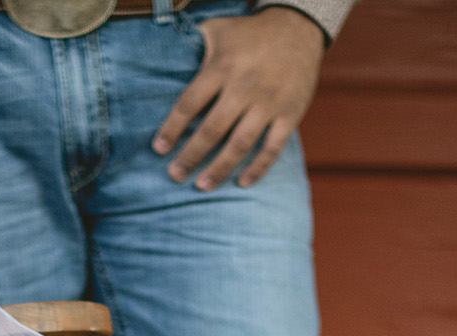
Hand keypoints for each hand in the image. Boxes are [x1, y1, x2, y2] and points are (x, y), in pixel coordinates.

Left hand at [153, 6, 324, 189]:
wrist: (298, 28)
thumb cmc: (249, 34)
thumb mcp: (218, 28)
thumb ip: (192, 45)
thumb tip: (162, 62)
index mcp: (222, 67)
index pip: (189, 103)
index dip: (172, 129)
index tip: (158, 149)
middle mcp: (244, 87)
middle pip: (212, 130)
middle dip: (191, 156)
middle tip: (174, 175)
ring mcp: (269, 103)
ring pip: (240, 144)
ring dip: (219, 168)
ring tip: (201, 186)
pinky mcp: (290, 114)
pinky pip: (272, 147)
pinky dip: (258, 168)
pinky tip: (241, 182)